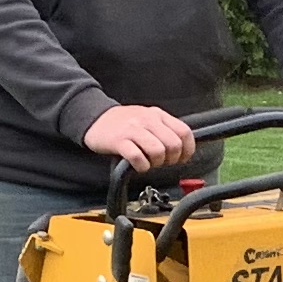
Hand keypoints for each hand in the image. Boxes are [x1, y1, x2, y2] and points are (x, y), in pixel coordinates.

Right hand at [82, 103, 197, 174]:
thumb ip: (164, 129)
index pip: (184, 132)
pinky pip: (138, 157)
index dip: (187, 150)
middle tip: (162, 162)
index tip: (181, 159)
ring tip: (149, 163)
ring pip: (158, 151)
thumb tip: (183, 149)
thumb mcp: (148, 119)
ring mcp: (133, 129)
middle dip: (171, 159)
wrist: (95, 118)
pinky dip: (142, 166)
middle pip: (173, 144)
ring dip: (156, 163)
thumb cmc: (123, 123)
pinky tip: (138, 165)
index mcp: (158, 115)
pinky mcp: (119, 141)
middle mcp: (147, 120)